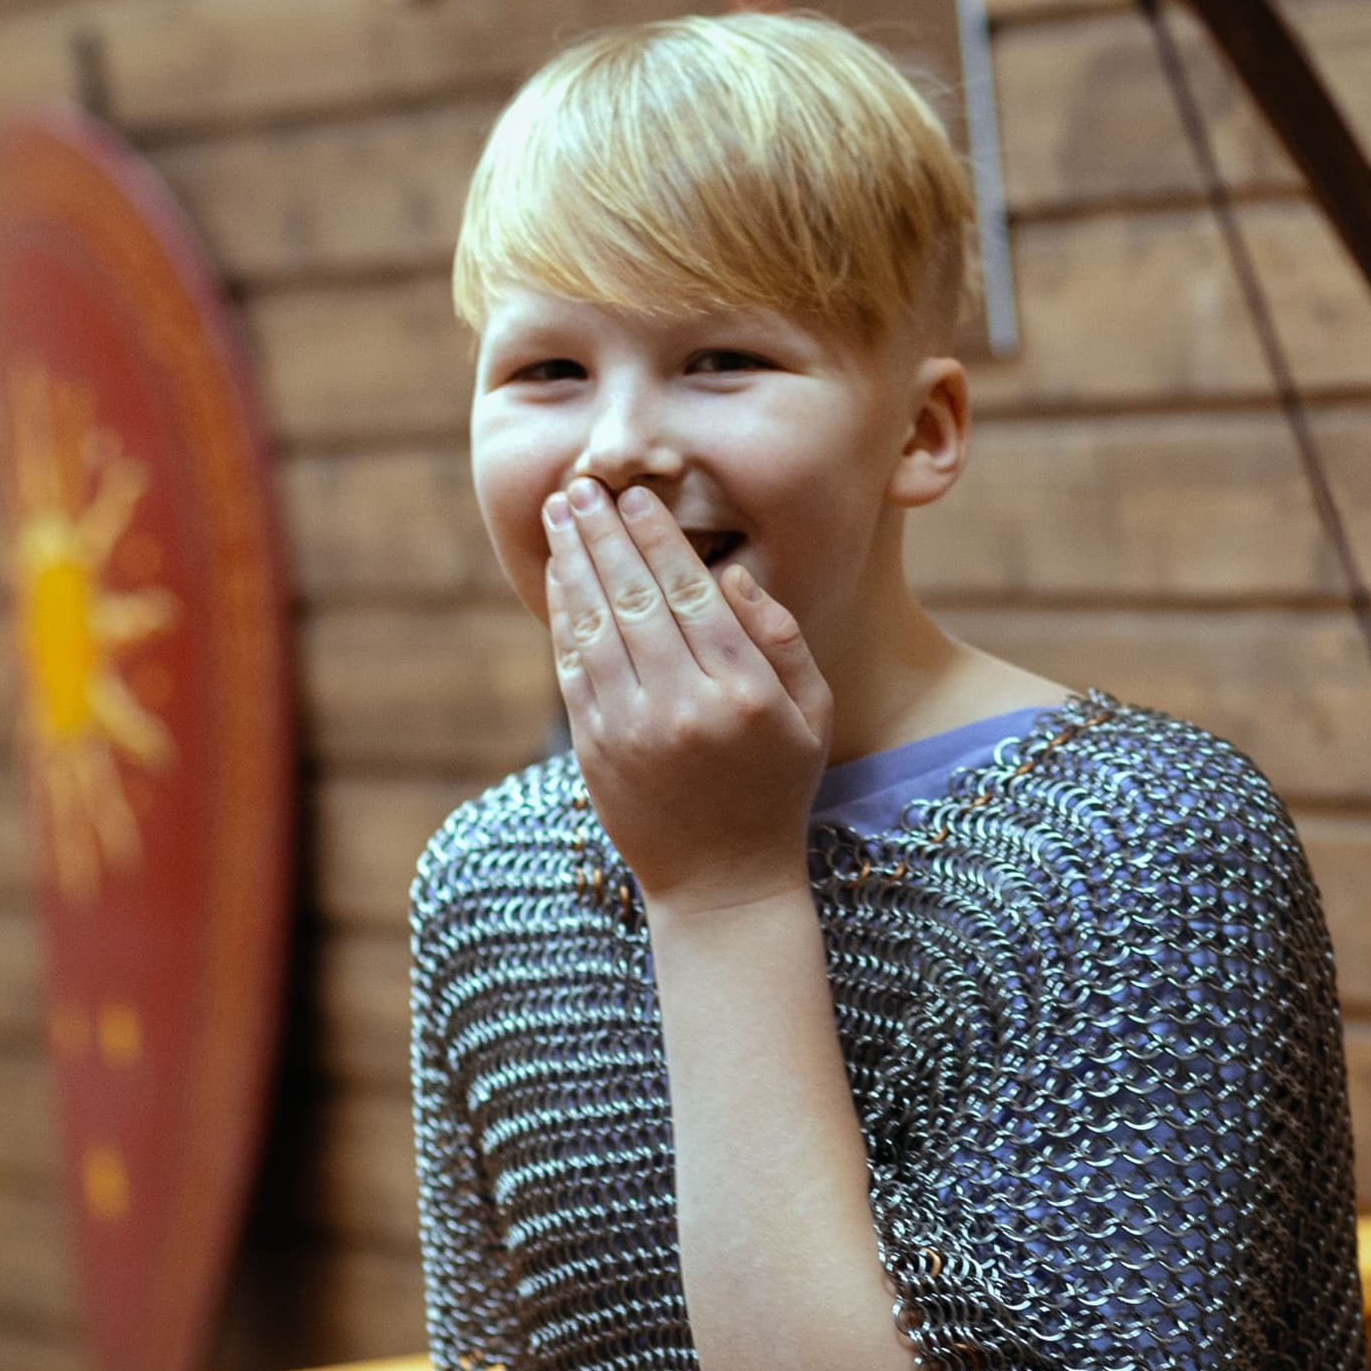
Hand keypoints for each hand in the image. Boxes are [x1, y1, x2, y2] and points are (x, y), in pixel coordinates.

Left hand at [544, 479, 832, 913]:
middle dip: (605, 533)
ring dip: (573, 561)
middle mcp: (685, 706)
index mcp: (745, 693)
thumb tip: (730, 574)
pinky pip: (572, 666)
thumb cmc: (775, 790)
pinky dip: (562, 614)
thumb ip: (781, 640)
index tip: (637, 495)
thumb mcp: (811, 715)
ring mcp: (632, 730)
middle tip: (582, 486)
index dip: (659, 537)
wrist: (722, 884)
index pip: (694, 593)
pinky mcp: (595, 749)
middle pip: (636, 597)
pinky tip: (559, 576)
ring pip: (595, 624)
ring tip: (559, 513)